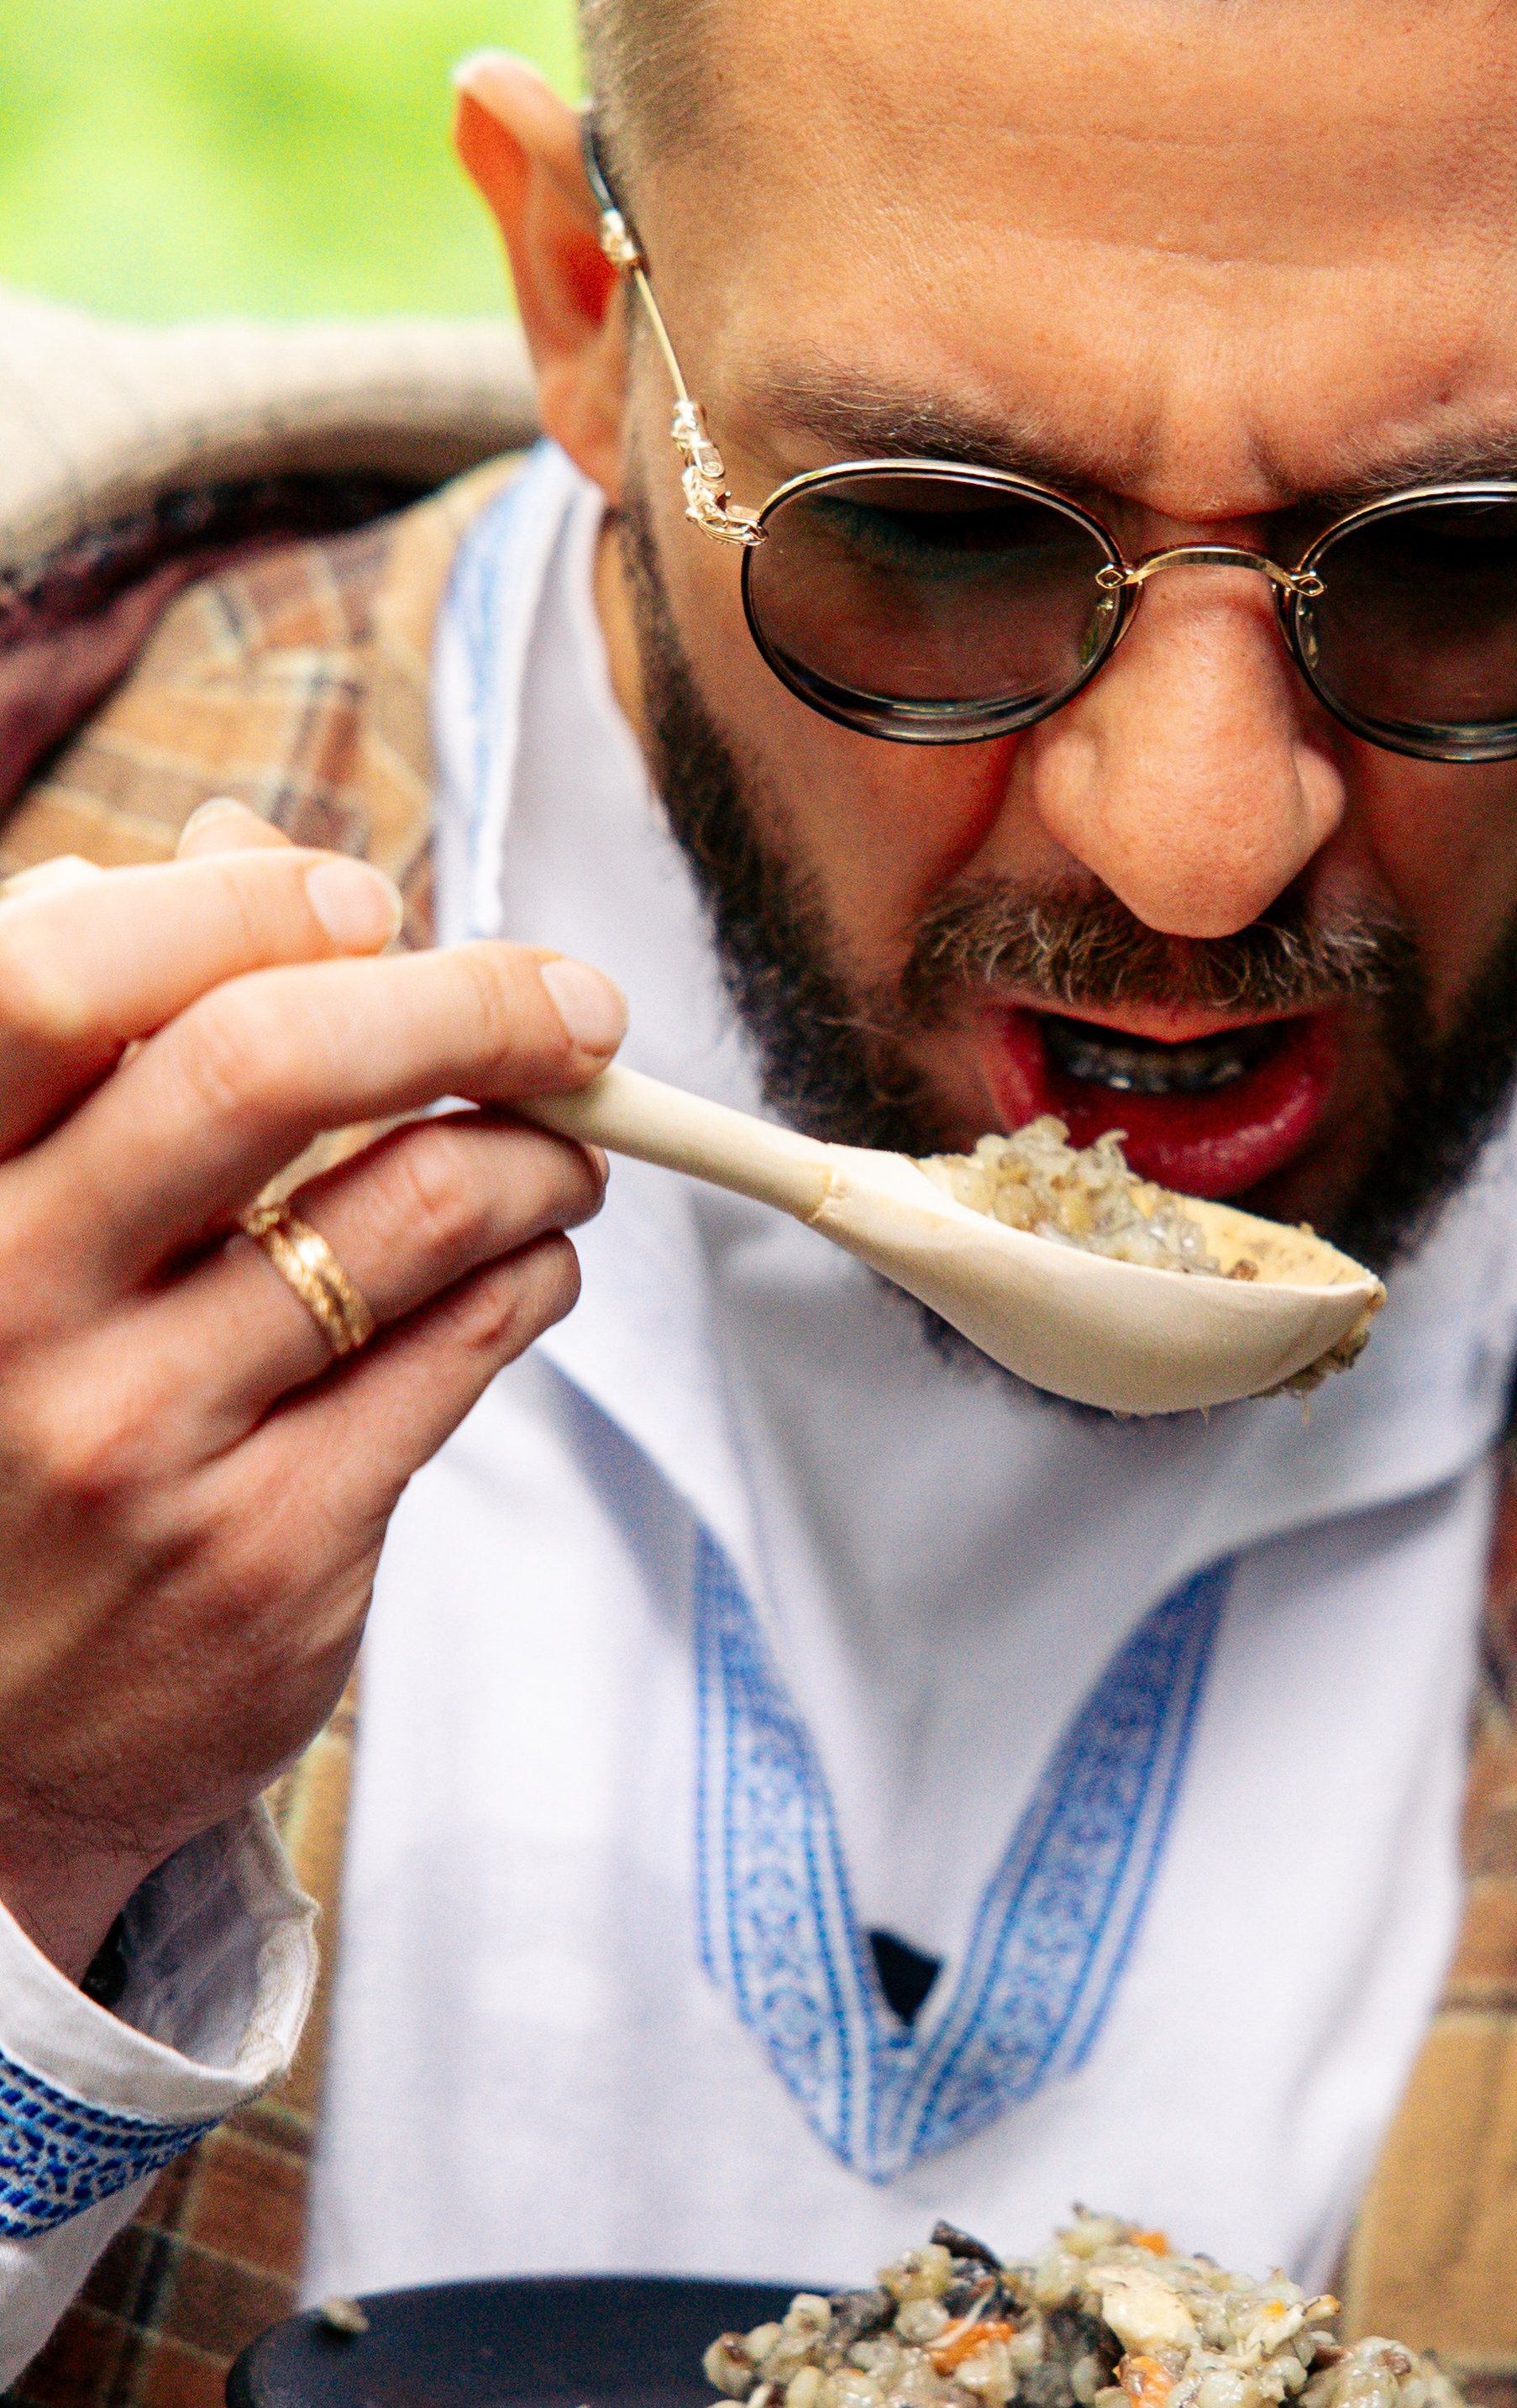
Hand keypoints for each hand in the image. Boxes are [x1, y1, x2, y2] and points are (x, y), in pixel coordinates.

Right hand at [0, 808, 625, 1977]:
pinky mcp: (271, 1553)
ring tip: (566, 1145)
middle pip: (259, 1070)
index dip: (237, 910)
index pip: (58, 983)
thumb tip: (246, 854)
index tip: (363, 905)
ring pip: (407, 1214)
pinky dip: (534, 1271)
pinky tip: (534, 1255)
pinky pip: (459, 1355)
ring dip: (536, 1149)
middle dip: (458, 1003)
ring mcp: (140, 1442)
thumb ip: (94, 1042)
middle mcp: (4, 1309)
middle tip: (570, 1009)